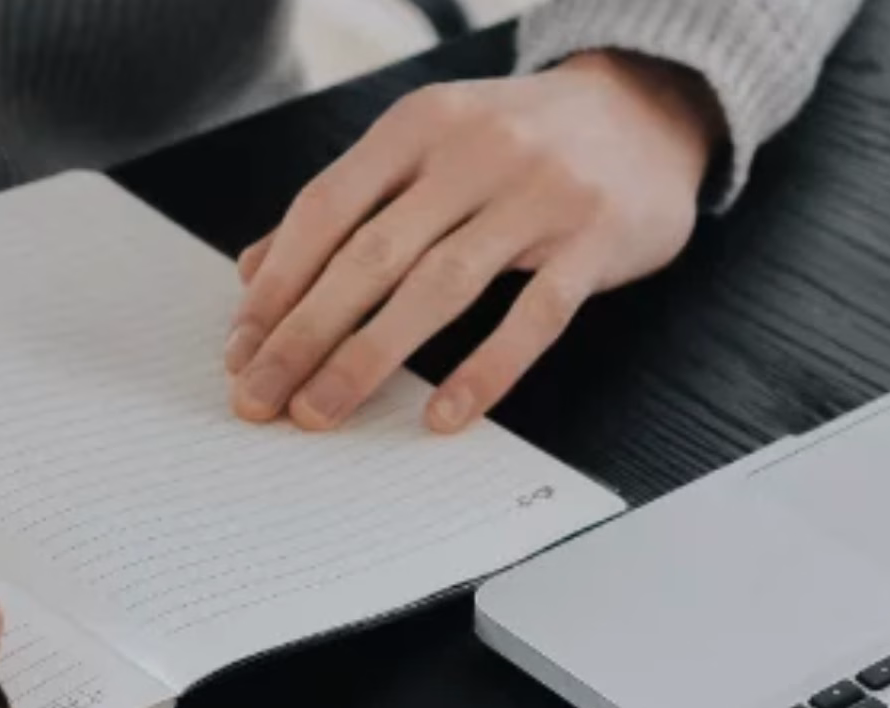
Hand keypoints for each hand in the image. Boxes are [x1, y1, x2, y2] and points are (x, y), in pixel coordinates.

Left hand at [226, 50, 723, 432]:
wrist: (649, 108)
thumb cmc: (523, 140)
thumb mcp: (430, 145)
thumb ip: (349, 203)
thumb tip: (256, 273)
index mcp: (420, 124)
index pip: (327, 209)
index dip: (277, 284)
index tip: (240, 348)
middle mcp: (474, 151)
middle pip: (369, 255)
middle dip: (304, 334)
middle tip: (260, 397)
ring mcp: (539, 195)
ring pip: (438, 287)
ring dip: (368, 358)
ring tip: (321, 411)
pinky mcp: (594, 240)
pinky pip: (534, 317)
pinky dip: (485, 371)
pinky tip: (442, 416)